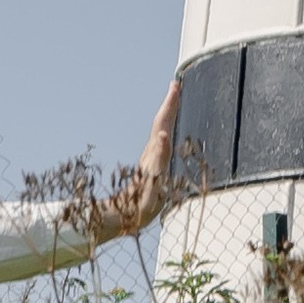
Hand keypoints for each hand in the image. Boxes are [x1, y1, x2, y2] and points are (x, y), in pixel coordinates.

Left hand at [90, 77, 183, 237]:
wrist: (128, 217)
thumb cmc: (137, 204)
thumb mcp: (150, 181)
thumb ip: (158, 159)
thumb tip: (162, 136)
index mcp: (154, 154)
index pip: (163, 123)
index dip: (169, 105)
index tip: (174, 85)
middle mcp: (154, 154)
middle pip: (163, 124)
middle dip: (170, 105)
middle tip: (175, 85)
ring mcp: (153, 161)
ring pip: (161, 132)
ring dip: (168, 116)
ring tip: (173, 98)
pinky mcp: (152, 170)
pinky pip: (161, 148)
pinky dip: (165, 138)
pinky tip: (167, 133)